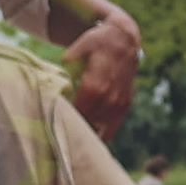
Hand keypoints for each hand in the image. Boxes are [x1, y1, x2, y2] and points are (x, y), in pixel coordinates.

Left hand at [61, 3, 144, 138]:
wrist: (124, 41)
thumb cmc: (98, 42)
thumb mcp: (83, 44)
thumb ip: (73, 56)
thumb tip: (65, 62)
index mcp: (100, 78)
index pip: (85, 100)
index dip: (74, 112)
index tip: (59, 122)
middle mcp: (112, 92)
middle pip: (93, 115)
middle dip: (78, 125)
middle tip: (61, 136)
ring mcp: (121, 100)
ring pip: (103, 123)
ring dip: (89, 132)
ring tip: (73, 141)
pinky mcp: (126, 104)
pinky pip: (115, 124)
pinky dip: (104, 135)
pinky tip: (93, 143)